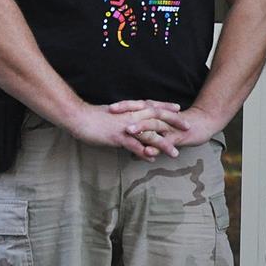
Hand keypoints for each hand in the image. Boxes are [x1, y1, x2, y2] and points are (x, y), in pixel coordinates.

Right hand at [66, 100, 185, 159]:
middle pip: (157, 118)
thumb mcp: (113, 114)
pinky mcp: (118, 137)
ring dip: (163, 145)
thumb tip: (130, 122)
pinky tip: (152, 159)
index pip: (152, 107)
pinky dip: (144, 153)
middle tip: (187, 128)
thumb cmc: (93, 116)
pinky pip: (135, 147)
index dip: (166, 108)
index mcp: (130, 110)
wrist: (78, 117)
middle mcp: (131, 116)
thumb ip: (124, 117)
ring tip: (175, 153)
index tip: (178, 109)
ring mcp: (126, 127)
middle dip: (173, 123)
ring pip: (150, 135)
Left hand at [108, 98, 221, 151]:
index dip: (124, 105)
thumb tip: (131, 138)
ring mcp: (170, 127)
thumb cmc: (181, 126)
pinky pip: (166, 142)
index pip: (138, 106)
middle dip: (127, 111)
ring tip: (128, 131)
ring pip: (154, 126)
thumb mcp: (162, 126)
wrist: (205, 124)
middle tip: (111, 111)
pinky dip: (157, 147)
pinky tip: (148, 152)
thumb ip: (147, 130)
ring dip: (141, 128)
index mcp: (157, 113)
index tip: (108, 107)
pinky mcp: (179, 137)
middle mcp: (162, 118)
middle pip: (143, 112)